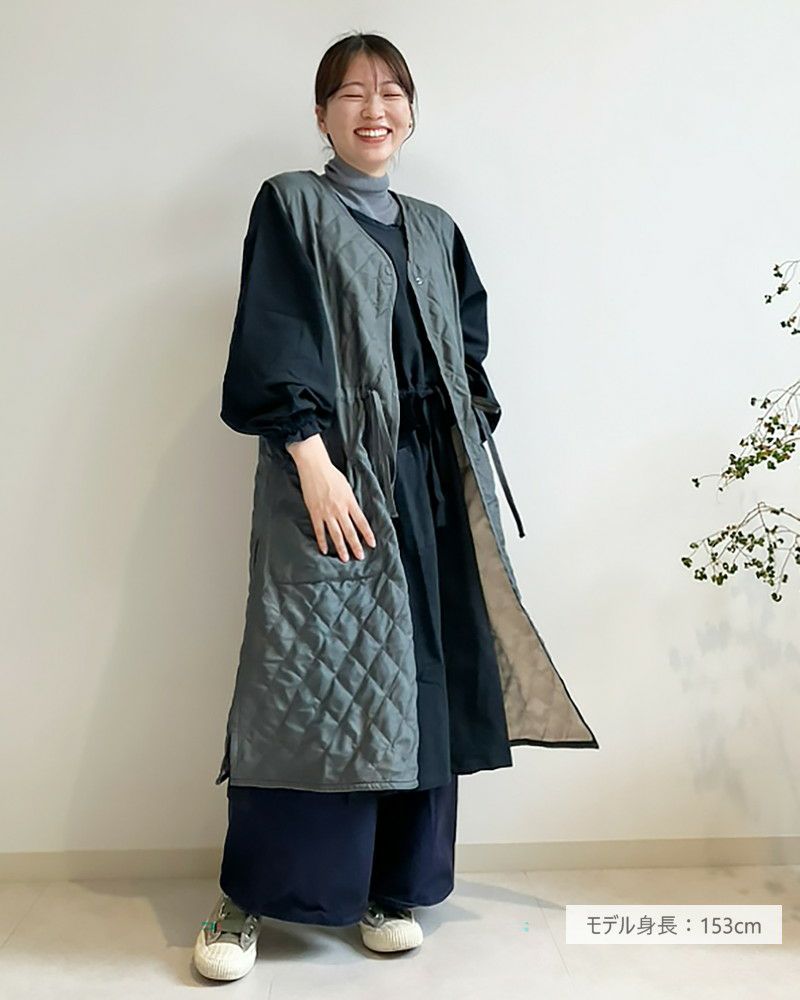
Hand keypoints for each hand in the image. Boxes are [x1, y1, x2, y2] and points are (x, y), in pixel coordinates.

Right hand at [286, 435, 376, 562]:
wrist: (315, 468)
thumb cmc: (332, 475)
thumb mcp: (347, 487)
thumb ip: (351, 502)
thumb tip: (354, 514)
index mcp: (350, 502)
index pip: (362, 522)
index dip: (367, 534)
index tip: (372, 544)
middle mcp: (340, 509)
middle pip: (350, 531)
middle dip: (356, 545)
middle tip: (360, 557)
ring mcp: (327, 512)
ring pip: (336, 534)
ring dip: (341, 547)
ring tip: (345, 558)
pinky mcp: (315, 512)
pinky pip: (319, 530)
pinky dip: (322, 541)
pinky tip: (325, 550)